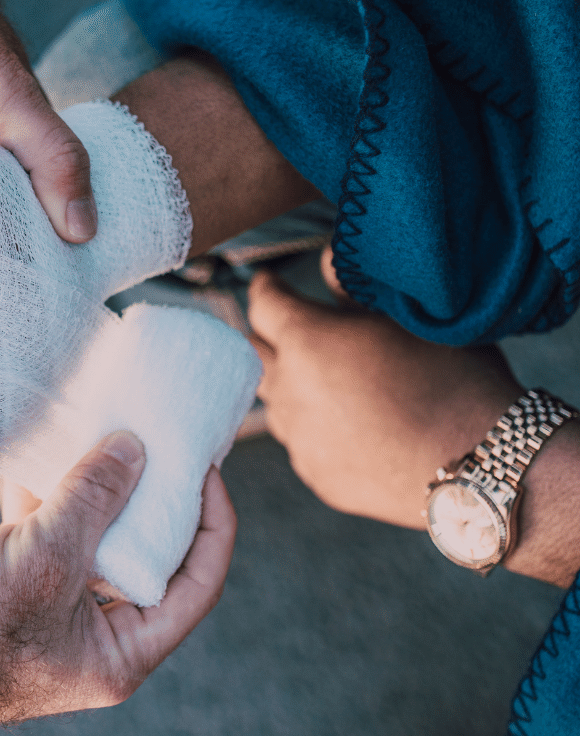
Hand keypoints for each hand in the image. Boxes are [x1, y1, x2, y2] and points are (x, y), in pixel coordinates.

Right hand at [0, 432, 236, 730]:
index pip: (198, 585)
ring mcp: (59, 611)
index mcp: (123, 653)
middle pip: (150, 557)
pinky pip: (55, 536)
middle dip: (154, 499)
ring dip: (102, 491)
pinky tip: (52, 451)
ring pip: (100, 540)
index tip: (206, 470)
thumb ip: (94, 499)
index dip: (212, 524)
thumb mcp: (43, 557)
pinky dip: (56, 497)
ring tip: (114, 435)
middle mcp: (98, 636)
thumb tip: (136, 449)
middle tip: (163, 445)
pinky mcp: (22, 588)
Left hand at [246, 251, 522, 528]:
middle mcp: (289, 389)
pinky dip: (313, 424)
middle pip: (255, 353)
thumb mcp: (408, 316)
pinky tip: (348, 422)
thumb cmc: (454, 380)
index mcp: (307, 340)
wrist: (480, 465)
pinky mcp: (314, 472)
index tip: (269, 283)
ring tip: (325, 377)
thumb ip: (353, 288)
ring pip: (274, 398)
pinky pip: (300, 439)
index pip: (262, 304)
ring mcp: (298, 437)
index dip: (266, 289)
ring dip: (290, 383)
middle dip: (270, 336)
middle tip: (293, 328)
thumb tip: (325, 262)